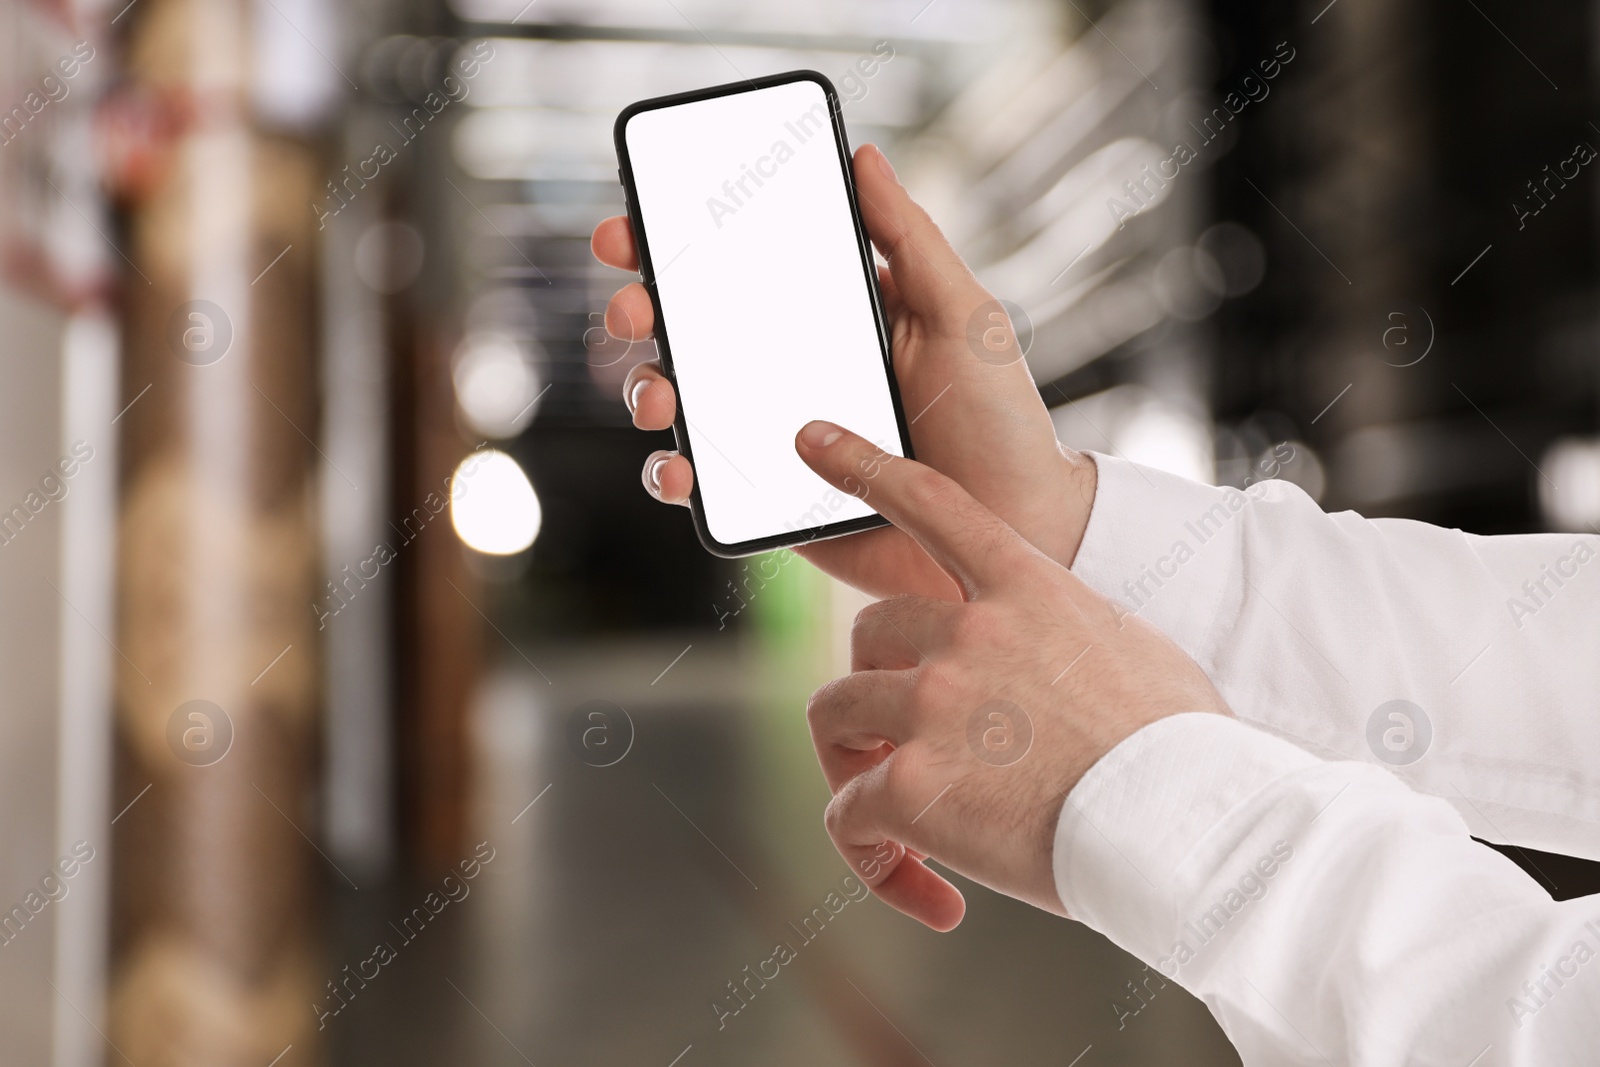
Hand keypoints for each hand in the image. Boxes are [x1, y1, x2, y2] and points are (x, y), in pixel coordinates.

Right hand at [591, 143, 1096, 599]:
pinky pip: (705, 484)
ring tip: (660, 397)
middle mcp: (795, 370)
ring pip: (683, 402)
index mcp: (834, 316)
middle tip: (633, 309)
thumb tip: (865, 158)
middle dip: (642, 309)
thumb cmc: (1002, 422)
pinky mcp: (773, 501)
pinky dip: (672, 476)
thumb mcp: (965, 315)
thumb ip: (909, 239)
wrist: (1019, 534)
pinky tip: (680, 471)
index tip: (634, 230)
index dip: (678, 243)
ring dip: (648, 390)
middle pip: (692, 329)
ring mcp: (776, 436)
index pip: (742, 266)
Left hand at [794, 420, 1229, 930]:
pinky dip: (873, 856)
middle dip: (876, 691)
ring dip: (855, 768)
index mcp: (1027, 588)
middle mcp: (968, 633)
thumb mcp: (1126, 650)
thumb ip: (1061, 636)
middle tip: (903, 751)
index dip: (862, 465)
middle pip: (866, 637)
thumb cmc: (1181, 751)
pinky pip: (849, 814)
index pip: (929, 502)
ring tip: (898, 825)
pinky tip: (932, 892)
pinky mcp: (914, 783)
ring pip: (835, 713)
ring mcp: (935, 703)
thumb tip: (1043, 665)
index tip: (809, 439)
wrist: (1193, 826)